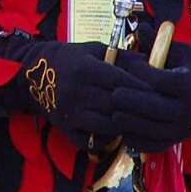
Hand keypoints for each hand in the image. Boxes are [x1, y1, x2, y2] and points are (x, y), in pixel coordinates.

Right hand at [18, 40, 147, 148]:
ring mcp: (71, 113)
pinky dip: (106, 139)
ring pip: (108, 125)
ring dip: (123, 124)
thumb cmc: (69, 58)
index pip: (119, 81)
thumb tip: (148, 61)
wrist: (34, 73)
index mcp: (84, 69)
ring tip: (135, 120)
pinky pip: (92, 141)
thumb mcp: (93, 49)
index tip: (157, 89)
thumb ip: (120, 56)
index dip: (139, 86)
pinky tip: (114, 131)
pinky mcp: (66, 129)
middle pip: (116, 105)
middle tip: (154, 109)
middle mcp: (77, 92)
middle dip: (136, 107)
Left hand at [112, 41, 190, 151]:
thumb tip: (139, 27)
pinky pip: (145, 143)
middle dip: (125, 96)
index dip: (137, 70)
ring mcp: (178, 129)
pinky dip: (130, 133)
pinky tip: (123, 120)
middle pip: (146, 106)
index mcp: (187, 85)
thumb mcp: (181, 52)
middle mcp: (184, 110)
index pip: (156, 80)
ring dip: (124, 115)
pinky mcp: (172, 142)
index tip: (127, 62)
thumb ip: (159, 43)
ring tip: (114, 103)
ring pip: (142, 127)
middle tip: (113, 88)